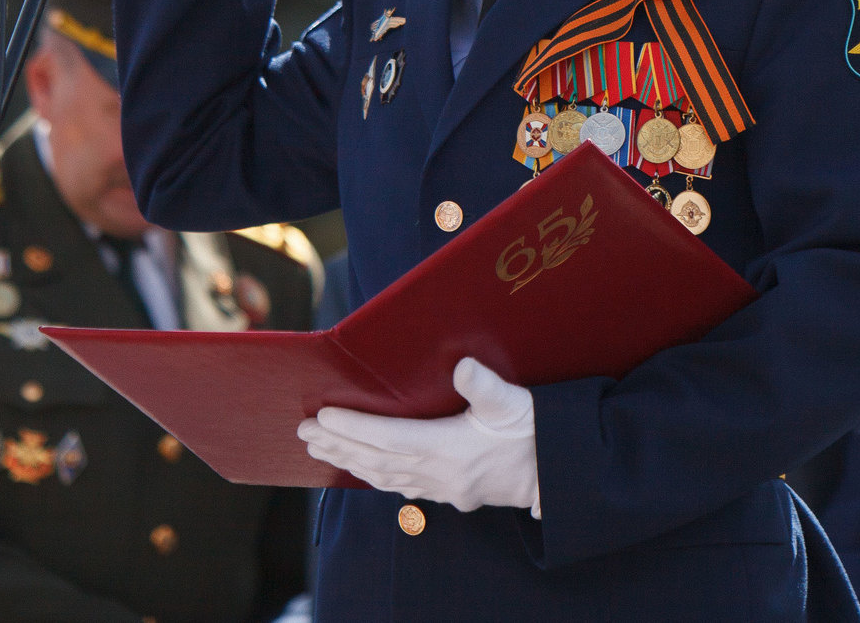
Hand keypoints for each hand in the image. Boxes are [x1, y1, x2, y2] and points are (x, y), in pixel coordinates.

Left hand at [299, 357, 540, 516]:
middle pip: (377, 460)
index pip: (390, 438)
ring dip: (349, 461)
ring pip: (384, 477)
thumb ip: (486, 386)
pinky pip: (401, 487)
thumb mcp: (514, 403)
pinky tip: (361, 469)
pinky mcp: (451, 493)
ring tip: (320, 448)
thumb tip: (462, 366)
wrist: (556, 474)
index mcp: (451, 448)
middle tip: (303, 431)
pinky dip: (375, 477)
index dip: (354, 427)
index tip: (323, 415)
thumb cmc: (536, 433)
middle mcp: (440, 472)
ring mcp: (443, 487)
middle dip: (338, 444)